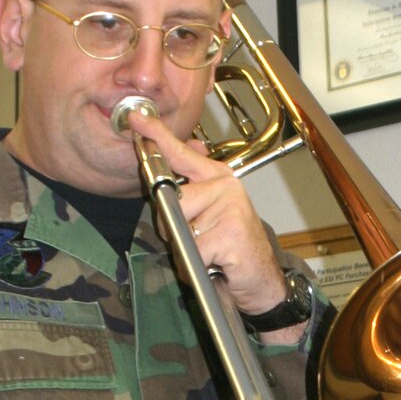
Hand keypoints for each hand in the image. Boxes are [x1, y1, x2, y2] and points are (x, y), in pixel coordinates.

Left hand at [129, 110, 287, 319]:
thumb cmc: (234, 249)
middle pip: (172, 200)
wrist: (262, 281)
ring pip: (179, 227)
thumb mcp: (212, 213)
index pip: (182, 153)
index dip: (157, 134)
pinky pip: (191, 250)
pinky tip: (215, 264)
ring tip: (209, 252)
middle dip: (173, 227)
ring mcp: (230, 208)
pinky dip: (196, 265)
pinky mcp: (230, 232)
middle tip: (198, 240)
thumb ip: (193, 189)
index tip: (137, 119)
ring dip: (186, 249)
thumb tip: (178, 162)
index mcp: (219, 178)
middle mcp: (226, 187)